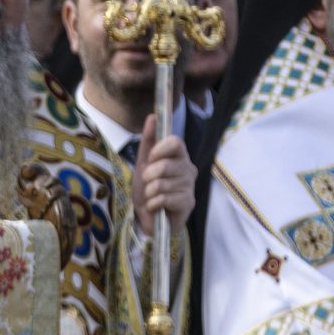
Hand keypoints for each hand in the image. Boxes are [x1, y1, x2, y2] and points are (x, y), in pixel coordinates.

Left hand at [133, 114, 196, 233]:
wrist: (148, 218)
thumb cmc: (148, 189)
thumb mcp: (143, 163)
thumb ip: (148, 140)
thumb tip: (152, 116)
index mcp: (179, 157)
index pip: (176, 142)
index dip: (160, 149)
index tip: (150, 159)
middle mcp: (188, 169)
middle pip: (166, 164)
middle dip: (149, 176)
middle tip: (147, 183)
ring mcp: (190, 186)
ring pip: (162, 183)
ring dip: (149, 193)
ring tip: (151, 197)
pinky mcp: (188, 203)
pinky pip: (164, 198)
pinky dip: (153, 204)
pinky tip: (156, 207)